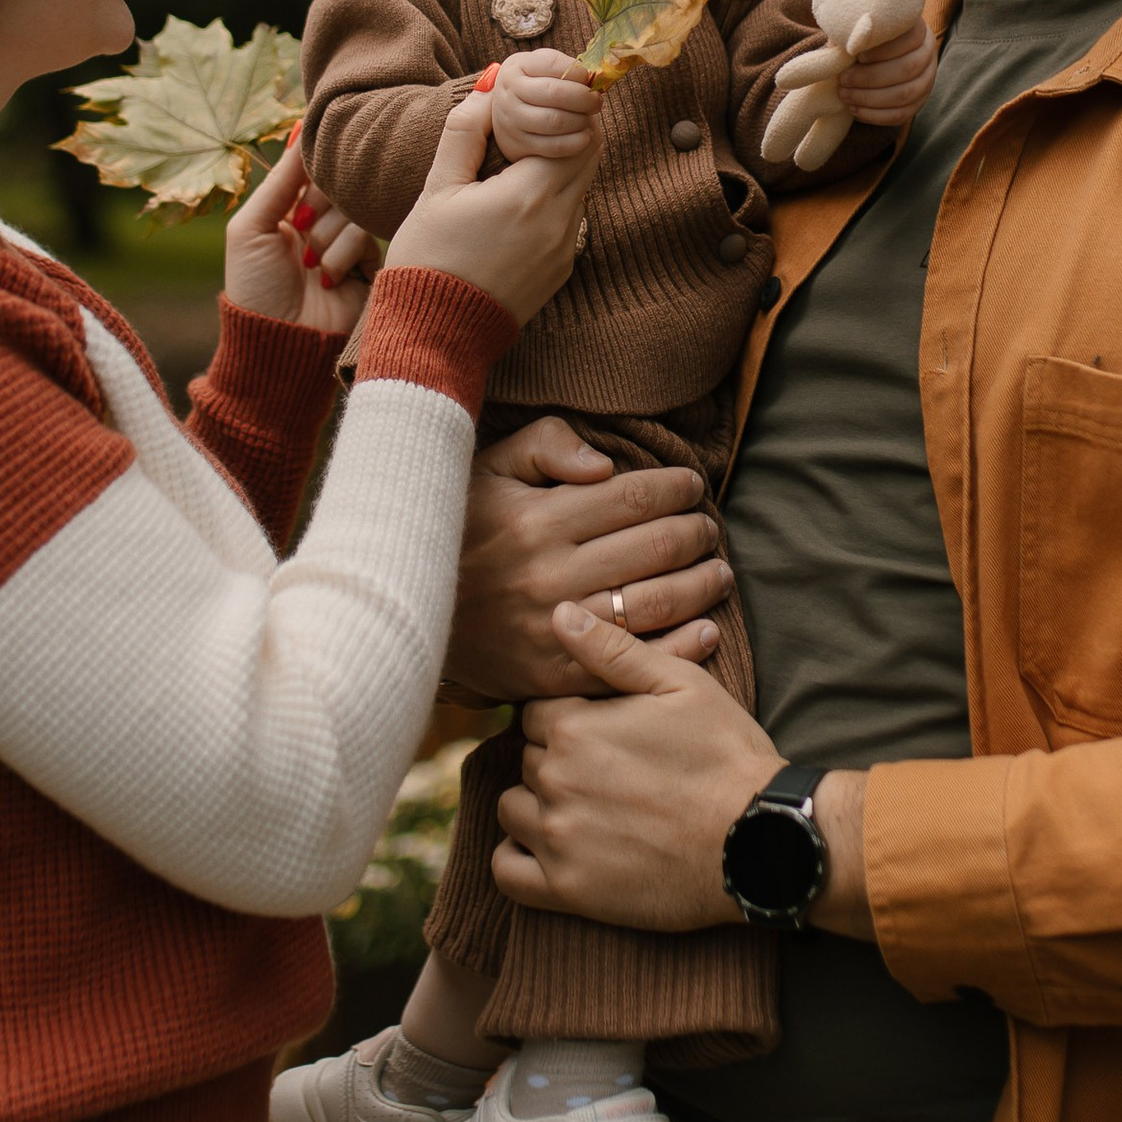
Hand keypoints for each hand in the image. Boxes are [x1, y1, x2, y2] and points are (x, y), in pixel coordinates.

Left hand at [223, 136, 374, 338]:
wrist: (281, 343)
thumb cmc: (255, 287)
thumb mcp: (251, 228)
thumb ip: (279, 180)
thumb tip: (300, 129)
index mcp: (288, 209)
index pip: (310, 168)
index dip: (310, 169)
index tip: (306, 174)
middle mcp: (319, 222)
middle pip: (336, 184)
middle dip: (317, 205)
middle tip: (299, 229)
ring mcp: (345, 243)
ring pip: (353, 210)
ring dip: (327, 237)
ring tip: (310, 266)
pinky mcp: (369, 264)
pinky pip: (367, 237)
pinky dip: (343, 256)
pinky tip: (327, 279)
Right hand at [393, 88, 591, 324]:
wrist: (435, 335)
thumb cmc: (429, 260)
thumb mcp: (437, 189)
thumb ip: (464, 132)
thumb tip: (489, 90)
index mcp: (530, 196)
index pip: (580, 133)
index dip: (562, 111)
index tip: (537, 106)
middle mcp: (561, 222)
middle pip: (590, 157)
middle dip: (565, 134)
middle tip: (528, 127)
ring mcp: (566, 249)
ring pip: (582, 188)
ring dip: (560, 168)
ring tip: (515, 166)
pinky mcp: (562, 269)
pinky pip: (572, 219)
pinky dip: (554, 200)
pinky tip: (515, 204)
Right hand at [449, 419, 729, 701]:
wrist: (404, 611)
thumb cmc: (459, 528)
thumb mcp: (487, 468)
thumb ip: (546, 446)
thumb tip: (605, 465)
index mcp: (538, 519)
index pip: (632, 497)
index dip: (675, 487)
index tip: (692, 484)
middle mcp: (550, 575)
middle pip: (656, 548)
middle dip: (697, 532)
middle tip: (708, 527)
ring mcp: (556, 629)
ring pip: (656, 603)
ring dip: (701, 585)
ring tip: (717, 571)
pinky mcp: (556, 676)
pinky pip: (633, 662)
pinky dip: (681, 648)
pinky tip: (706, 628)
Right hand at [488, 46, 601, 164]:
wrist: (507, 112)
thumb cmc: (536, 86)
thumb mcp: (543, 69)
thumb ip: (566, 69)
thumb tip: (596, 79)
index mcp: (517, 67)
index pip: (552, 64)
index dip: (578, 72)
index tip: (589, 79)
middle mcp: (509, 92)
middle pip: (555, 93)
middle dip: (584, 97)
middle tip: (596, 101)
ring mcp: (511, 120)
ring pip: (555, 121)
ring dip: (580, 120)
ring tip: (588, 118)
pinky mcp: (518, 144)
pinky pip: (553, 146)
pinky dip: (575, 142)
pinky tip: (585, 137)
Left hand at [493, 610, 778, 933]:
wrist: (760, 841)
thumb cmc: (726, 756)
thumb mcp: (681, 685)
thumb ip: (613, 649)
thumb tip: (558, 614)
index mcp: (575, 727)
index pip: (534, 713)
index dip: (566, 718)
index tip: (601, 732)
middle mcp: (555, 780)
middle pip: (526, 759)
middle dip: (555, 759)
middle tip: (606, 772)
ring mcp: (557, 838)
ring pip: (512, 809)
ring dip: (536, 805)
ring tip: (584, 808)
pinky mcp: (567, 890)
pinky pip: (507, 872)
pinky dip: (516, 858)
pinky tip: (547, 848)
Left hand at [836, 12, 936, 128]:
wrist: (873, 55)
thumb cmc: (865, 37)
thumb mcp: (860, 27)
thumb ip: (856, 31)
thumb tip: (849, 43)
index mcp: (918, 29)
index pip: (909, 39)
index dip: (883, 49)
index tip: (857, 55)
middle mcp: (928, 54)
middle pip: (907, 69)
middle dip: (870, 77)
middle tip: (843, 79)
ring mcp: (927, 80)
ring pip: (905, 94)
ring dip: (870, 98)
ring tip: (845, 95)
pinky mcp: (919, 102)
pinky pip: (901, 115)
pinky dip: (876, 116)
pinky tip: (854, 110)